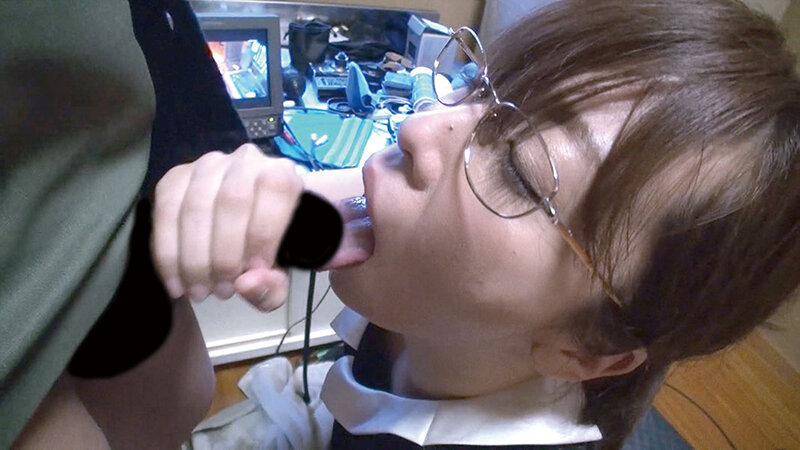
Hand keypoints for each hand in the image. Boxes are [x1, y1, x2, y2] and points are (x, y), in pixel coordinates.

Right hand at [151, 144, 302, 310]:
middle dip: (224, 254)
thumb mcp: (282, 272)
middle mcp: (246, 160)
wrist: (249, 223)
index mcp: (282, 173)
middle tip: (223, 291)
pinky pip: (165, 211)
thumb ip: (273, 284)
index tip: (256, 271)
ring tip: (199, 292)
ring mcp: (207, 165)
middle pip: (232, 200)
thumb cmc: (271, 246)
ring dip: (193, 258)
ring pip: (195, 206)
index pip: (275, 189)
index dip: (263, 233)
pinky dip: (167, 254)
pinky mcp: (176, 177)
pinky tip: (175, 283)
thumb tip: (245, 284)